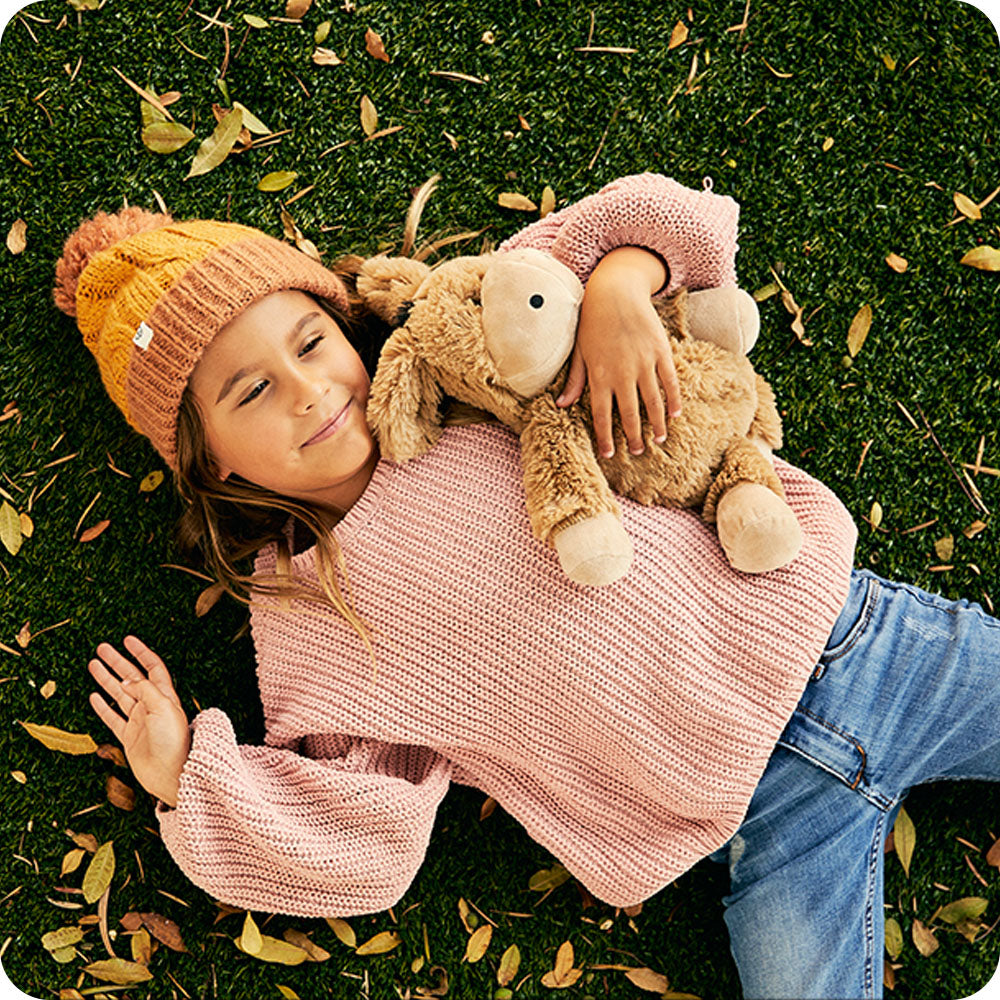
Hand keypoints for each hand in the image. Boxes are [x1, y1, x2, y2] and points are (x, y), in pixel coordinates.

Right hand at [87, 636, 190, 808]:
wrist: (171, 775)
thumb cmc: (173, 742)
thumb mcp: (163, 709)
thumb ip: (145, 692)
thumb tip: (127, 679)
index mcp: (165, 696)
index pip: (152, 667)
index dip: (141, 652)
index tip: (127, 639)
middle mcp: (152, 706)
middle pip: (132, 678)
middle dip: (118, 662)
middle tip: (101, 648)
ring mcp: (140, 721)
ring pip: (119, 695)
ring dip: (106, 679)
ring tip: (92, 664)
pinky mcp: (129, 737)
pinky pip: (112, 717)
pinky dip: (102, 707)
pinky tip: (93, 696)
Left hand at [556, 246, 679, 457]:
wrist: (615, 292)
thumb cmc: (592, 322)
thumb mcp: (579, 352)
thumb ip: (575, 380)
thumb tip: (561, 405)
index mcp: (599, 376)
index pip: (601, 415)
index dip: (605, 437)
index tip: (609, 454)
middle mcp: (622, 373)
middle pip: (629, 414)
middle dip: (633, 437)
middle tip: (638, 452)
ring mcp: (643, 364)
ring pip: (652, 402)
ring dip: (656, 424)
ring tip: (658, 439)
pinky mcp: (661, 352)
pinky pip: (670, 382)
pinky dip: (673, 400)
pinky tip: (675, 414)